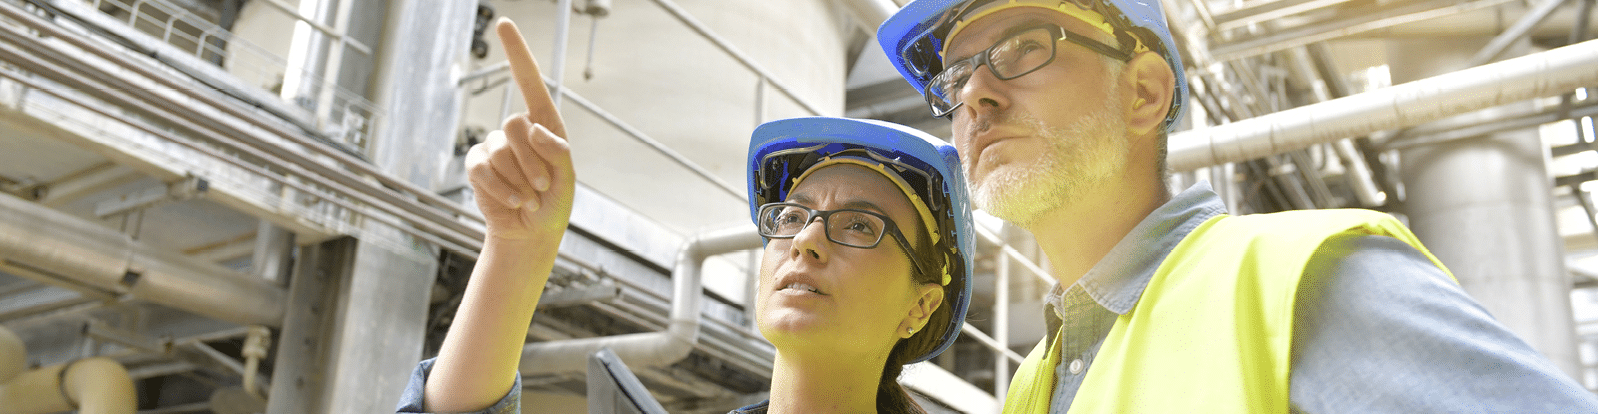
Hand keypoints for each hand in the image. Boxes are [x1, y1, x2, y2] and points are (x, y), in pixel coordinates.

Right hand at [465, 18, 574, 241]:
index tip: (504, 24)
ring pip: (498, 150)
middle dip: (530, 160)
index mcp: (545, 125)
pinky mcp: (477, 165)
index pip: (530, 82)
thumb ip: (557, 152)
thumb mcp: (567, 180)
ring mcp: (495, 147)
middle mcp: (519, 130)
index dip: (516, 53)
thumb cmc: (554, 203)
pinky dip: (499, 187)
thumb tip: (534, 128)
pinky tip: (512, 201)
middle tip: (542, 186)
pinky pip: (480, 168)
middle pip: (514, 125)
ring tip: (529, 197)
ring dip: (517, 178)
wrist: (531, 232)